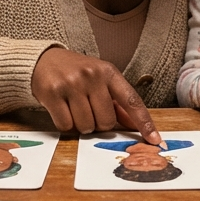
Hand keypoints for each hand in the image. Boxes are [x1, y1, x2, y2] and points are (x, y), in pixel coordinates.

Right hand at [30, 47, 159, 142]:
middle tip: (88, 110)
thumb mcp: (100, 80)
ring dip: (81, 125)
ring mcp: (72, 83)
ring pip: (86, 126)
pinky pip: (66, 125)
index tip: (155, 140)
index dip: (144, 123)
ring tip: (74, 108)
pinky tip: (62, 110)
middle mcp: (92, 76)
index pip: (132, 101)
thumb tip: (134, 125)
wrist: (44, 60)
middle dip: (99, 124)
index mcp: (109, 72)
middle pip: (106, 122)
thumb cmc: (76, 72)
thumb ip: (117, 103)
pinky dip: (65, 124)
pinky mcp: (53, 93)